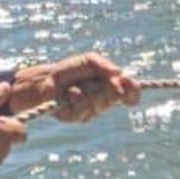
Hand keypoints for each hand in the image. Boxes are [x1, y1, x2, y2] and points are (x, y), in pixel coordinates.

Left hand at [9, 51, 142, 123]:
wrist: (46, 80)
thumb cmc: (69, 69)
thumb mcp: (88, 61)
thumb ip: (104, 65)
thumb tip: (120, 72)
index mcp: (110, 86)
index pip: (130, 92)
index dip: (133, 90)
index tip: (130, 84)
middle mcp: (104, 100)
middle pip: (115, 98)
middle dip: (107, 87)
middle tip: (98, 80)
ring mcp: (91, 110)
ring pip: (98, 104)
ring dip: (87, 91)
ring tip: (76, 86)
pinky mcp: (78, 117)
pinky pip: (82, 109)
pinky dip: (75, 97)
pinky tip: (68, 94)